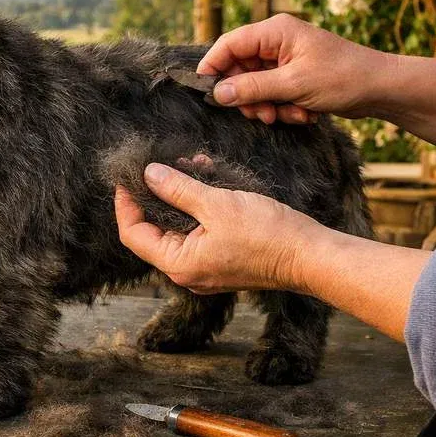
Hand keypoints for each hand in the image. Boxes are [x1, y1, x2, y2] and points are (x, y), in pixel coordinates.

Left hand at [115, 162, 324, 294]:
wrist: (309, 255)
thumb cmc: (266, 234)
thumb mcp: (217, 204)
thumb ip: (178, 189)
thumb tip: (147, 175)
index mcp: (179, 264)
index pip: (134, 234)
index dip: (126, 204)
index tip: (127, 177)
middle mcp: (187, 271)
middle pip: (153, 230)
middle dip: (156, 194)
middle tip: (160, 165)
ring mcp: (205, 267)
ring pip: (178, 227)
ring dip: (179, 196)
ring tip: (188, 165)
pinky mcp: (221, 258)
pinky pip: (198, 230)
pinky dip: (198, 205)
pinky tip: (207, 178)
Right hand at [196, 14, 388, 124]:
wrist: (382, 89)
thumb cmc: (344, 78)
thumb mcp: (294, 85)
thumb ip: (253, 88)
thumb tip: (218, 93)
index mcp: (276, 31)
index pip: (229, 44)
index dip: (213, 66)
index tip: (205, 91)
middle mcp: (277, 42)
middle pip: (239, 69)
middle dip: (249, 96)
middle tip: (262, 114)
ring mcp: (285, 60)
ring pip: (255, 86)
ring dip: (268, 105)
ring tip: (290, 114)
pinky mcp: (294, 76)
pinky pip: (273, 93)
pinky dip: (283, 107)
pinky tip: (304, 113)